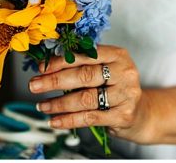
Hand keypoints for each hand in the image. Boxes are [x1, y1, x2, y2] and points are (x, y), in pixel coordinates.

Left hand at [29, 45, 153, 142]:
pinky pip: (90, 118)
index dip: (60, 62)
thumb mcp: (102, 69)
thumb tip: (44, 67)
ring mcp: (126, 95)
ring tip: (42, 105)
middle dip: (54, 81)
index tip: (40, 68)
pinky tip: (54, 121)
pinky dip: (68, 120)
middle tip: (34, 86)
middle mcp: (125, 73)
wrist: (140, 112)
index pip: (84, 55)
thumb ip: (80, 65)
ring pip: (85, 99)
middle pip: (83, 76)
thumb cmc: (113, 87)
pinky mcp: (124, 115)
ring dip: (58, 103)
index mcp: (117, 55)